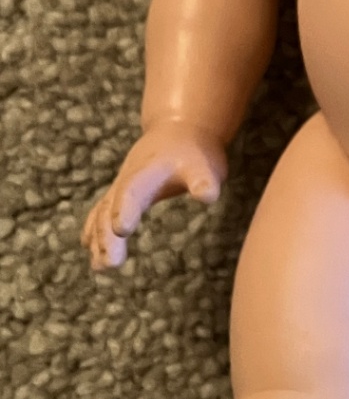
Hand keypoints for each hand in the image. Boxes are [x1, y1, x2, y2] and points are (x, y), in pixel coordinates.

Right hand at [81, 121, 226, 269]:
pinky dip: (95, 229)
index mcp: (147, 172)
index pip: (132, 192)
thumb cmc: (195, 153)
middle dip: (108, 236)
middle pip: (112, 208)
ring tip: (99, 267)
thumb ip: (203, 180)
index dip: (126, 210)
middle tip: (108, 264)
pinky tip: (89, 248)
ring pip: (103, 212)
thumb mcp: (204, 166)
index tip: (121, 230)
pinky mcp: (121, 193)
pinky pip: (102, 211)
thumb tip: (208, 195)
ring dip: (99, 239)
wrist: (180, 131)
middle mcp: (128, 179)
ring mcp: (121, 186)